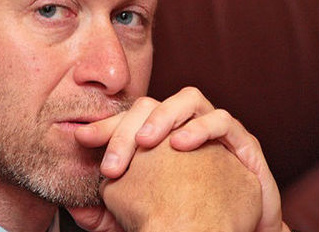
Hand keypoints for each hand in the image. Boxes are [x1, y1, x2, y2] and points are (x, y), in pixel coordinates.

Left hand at [68, 87, 288, 231]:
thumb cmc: (184, 226)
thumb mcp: (138, 222)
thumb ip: (109, 214)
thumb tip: (75, 209)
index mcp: (160, 139)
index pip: (129, 121)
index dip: (106, 126)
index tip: (82, 138)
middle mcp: (185, 128)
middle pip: (153, 106)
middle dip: (129, 126)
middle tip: (112, 163)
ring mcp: (214, 131)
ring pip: (189, 100)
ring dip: (164, 116)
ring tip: (145, 143)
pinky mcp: (243, 142)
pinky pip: (222, 120)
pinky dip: (200, 127)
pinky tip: (180, 145)